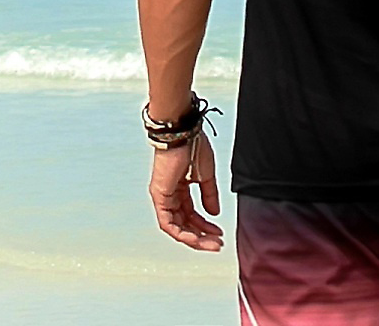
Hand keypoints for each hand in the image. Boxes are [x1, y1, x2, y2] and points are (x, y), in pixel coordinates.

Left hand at [148, 132, 223, 250]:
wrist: (183, 134)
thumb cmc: (193, 146)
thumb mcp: (206, 175)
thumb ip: (209, 195)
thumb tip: (214, 212)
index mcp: (181, 188)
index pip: (192, 214)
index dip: (205, 225)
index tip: (218, 233)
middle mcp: (170, 195)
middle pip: (184, 224)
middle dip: (202, 236)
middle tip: (216, 244)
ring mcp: (163, 197)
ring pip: (176, 227)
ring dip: (193, 238)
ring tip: (210, 244)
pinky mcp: (160, 197)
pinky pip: (167, 223)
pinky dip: (181, 233)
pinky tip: (195, 237)